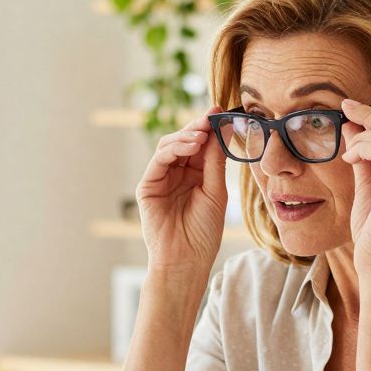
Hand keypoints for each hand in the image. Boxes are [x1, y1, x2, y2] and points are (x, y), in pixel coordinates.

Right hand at [136, 106, 226, 275]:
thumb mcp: (216, 191)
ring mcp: (161, 179)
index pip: (201, 145)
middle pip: (185, 141)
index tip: (222, 111)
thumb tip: (223, 129)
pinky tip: (190, 146)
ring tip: (202, 134)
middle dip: (198, 127)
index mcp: (196, 175)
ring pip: (170, 146)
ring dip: (186, 136)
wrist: (186, 260)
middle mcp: (177, 174)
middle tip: (211, 115)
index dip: (210, 128)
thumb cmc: (203, 233)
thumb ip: (215, 161)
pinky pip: (159, 160)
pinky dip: (174, 149)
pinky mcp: (148, 186)